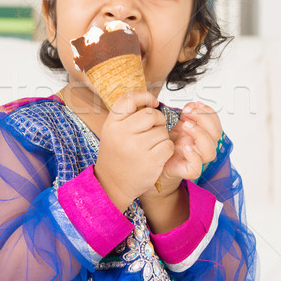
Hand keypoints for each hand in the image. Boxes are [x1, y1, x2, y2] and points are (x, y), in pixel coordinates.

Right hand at [94, 90, 173, 210]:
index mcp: (112, 124)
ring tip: (152, 146)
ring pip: (162, 131)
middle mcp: (122, 134)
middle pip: (151, 114)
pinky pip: (168, 145)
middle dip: (158, 120)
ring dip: (162, 137)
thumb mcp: (112, 132)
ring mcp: (136, 147)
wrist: (112, 184)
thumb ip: (126, 117)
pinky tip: (157, 155)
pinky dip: (166, 149)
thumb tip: (150, 101)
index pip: (129, 99)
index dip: (144, 96)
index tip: (153, 101)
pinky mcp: (150, 161)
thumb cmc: (116, 156)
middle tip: (154, 129)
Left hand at [158, 101, 222, 193]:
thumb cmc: (165, 143)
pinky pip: (196, 168)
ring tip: (185, 126)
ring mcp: (194, 158)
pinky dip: (193, 157)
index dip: (209, 112)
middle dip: (205, 119)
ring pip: (210, 152)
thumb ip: (185, 115)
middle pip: (216, 135)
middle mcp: (199, 146)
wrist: (154, 159)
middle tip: (189, 113)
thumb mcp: (175, 124)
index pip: (215, 123)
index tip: (197, 104)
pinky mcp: (185, 170)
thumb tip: (191, 106)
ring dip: (200, 135)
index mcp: (199, 135)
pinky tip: (185, 147)